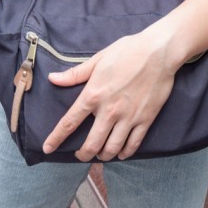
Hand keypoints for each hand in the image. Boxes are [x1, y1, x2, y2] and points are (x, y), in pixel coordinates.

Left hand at [42, 32, 176, 161]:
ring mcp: (128, 117)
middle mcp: (109, 110)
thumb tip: (53, 79)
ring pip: (112, 148)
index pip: (69, 122)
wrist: (158, 51)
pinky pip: (133, 144)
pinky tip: (121, 153)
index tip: (48, 148)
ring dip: (103, 155)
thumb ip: (75, 74)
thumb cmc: (128, 51)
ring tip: (100, 155)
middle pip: (91, 143)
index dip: (56, 138)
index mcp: (93, 94)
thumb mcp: (98, 59)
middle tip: (81, 155)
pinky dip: (125, 153)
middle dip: (83, 154)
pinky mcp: (145, 119)